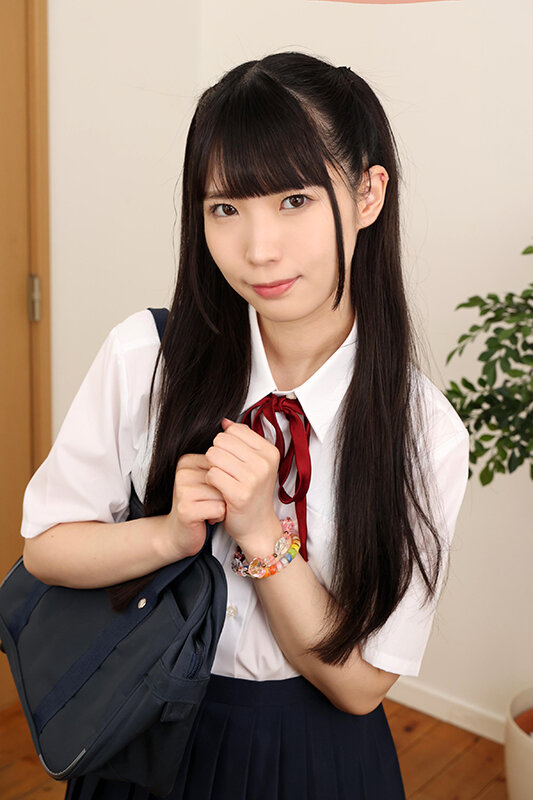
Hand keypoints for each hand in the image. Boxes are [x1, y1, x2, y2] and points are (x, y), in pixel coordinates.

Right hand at [164, 453, 226, 559]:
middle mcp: (183, 473)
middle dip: (223, 494)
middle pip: (223, 479)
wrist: (178, 532)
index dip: (224, 481)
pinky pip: (219, 509)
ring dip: (221, 506)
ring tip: (208, 511)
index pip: (222, 465)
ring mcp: (182, 491)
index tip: (211, 490)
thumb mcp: (208, 481)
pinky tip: (207, 519)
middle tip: (209, 503)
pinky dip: (219, 516)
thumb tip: (242, 465)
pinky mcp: (186, 510)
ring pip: (222, 494)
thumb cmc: (199, 504)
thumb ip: (220, 469)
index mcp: (187, 461)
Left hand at [204, 418, 280, 549]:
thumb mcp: (255, 463)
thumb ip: (241, 439)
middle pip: (221, 440)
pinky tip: (218, 488)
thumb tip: (224, 421)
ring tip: (220, 478)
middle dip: (216, 454)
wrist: (257, 526)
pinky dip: (210, 480)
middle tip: (224, 470)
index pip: (234, 430)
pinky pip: (211, 474)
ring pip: (214, 455)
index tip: (232, 458)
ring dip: (211, 467)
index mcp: (270, 451)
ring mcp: (253, 479)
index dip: (226, 442)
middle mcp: (264, 463)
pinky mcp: (239, 494)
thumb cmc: (253, 492)